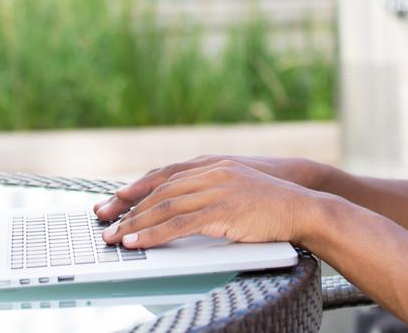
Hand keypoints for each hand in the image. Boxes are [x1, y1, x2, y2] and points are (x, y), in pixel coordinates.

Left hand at [97, 159, 326, 248]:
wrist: (303, 204)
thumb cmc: (272, 202)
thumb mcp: (237, 186)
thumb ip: (211, 189)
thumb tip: (184, 206)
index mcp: (212, 164)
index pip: (164, 175)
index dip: (135, 189)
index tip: (112, 201)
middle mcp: (210, 172)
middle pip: (158, 190)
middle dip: (127, 208)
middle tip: (104, 222)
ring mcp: (215, 189)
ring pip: (164, 206)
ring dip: (135, 223)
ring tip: (115, 238)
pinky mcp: (221, 210)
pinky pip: (179, 224)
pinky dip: (154, 235)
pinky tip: (139, 243)